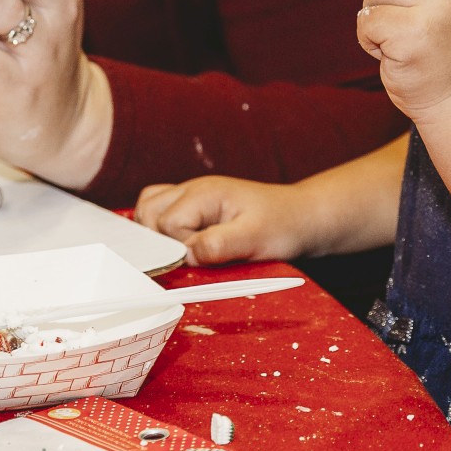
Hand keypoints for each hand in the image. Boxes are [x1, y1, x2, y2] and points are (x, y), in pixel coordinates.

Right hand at [135, 176, 320, 265]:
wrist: (301, 216)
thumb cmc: (282, 225)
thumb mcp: (254, 238)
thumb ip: (218, 244)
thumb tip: (184, 255)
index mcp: (204, 193)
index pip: (167, 222)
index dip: (178, 247)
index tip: (199, 261)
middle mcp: (192, 189)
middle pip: (148, 212)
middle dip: (160, 240)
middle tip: (188, 258)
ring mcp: (192, 194)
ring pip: (149, 207)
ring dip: (155, 233)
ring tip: (179, 252)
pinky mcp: (195, 204)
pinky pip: (160, 208)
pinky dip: (159, 226)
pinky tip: (177, 243)